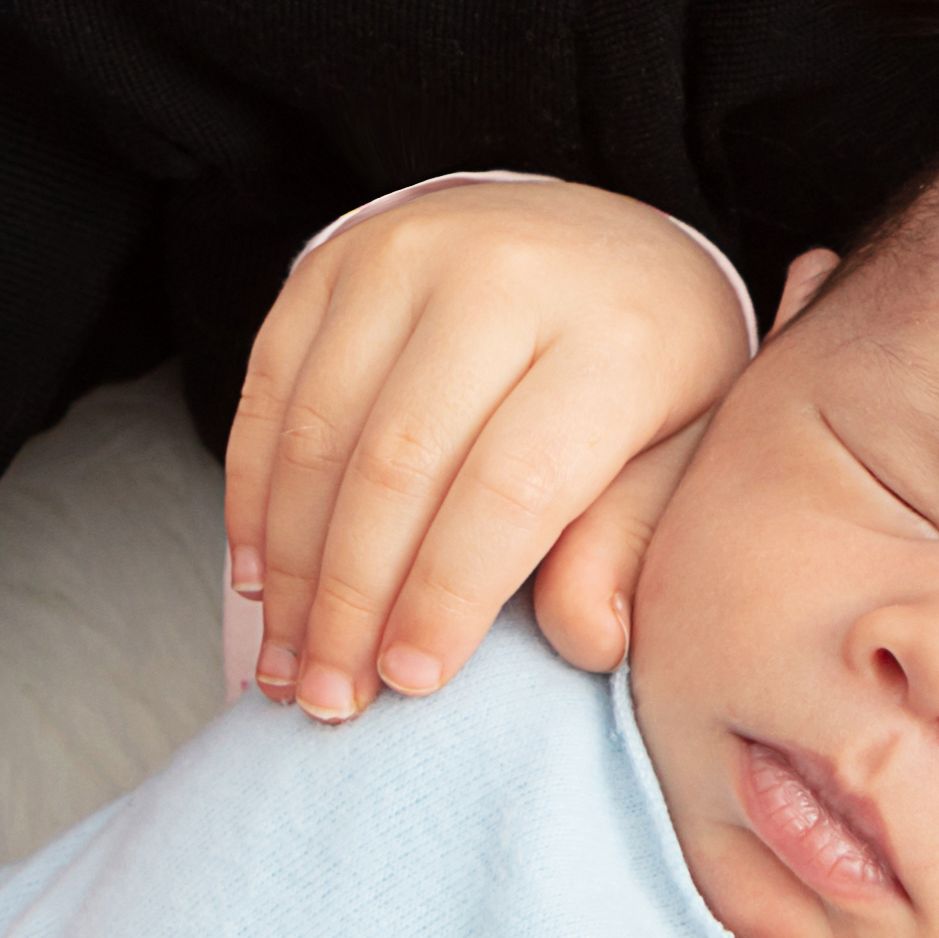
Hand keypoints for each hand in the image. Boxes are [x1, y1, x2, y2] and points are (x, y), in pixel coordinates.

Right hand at [223, 181, 751, 720]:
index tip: (414, 682)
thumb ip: (631, 544)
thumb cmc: (651, 370)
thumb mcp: (684, 456)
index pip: (511, 486)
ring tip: (287, 663)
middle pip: (398, 464)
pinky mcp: (333, 259)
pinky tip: (260, 579)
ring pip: (320, 434)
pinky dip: (253, 495)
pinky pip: (270, 390)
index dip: (448, 594)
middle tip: (330, 699)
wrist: (602, 238)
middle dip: (352, 601)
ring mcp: (406, 253)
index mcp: (614, 336)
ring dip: (292, 567)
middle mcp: (503, 275)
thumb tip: (586, 640)